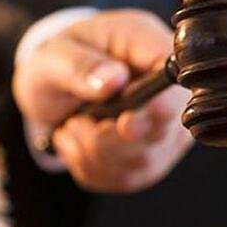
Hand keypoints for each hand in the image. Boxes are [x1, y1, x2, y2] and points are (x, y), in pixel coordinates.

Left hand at [13, 9, 192, 192]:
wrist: (50, 89)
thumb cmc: (61, 62)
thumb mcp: (56, 55)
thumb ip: (80, 66)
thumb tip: (113, 79)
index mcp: (150, 46)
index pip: (176, 80)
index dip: (158, 107)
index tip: (125, 123)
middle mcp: (170, 91)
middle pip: (161, 130)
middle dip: (107, 136)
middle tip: (76, 121)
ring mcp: (166, 129)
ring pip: (143, 162)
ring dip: (94, 153)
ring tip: (74, 127)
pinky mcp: (152, 159)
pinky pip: (126, 179)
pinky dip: (91, 167)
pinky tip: (79, 144)